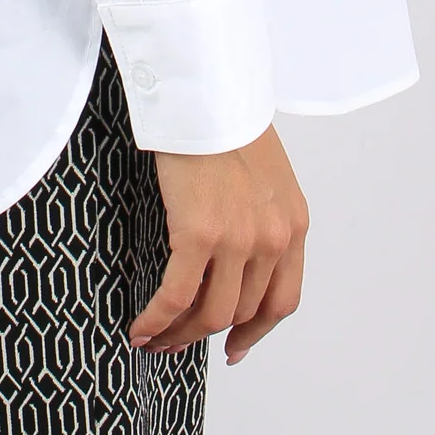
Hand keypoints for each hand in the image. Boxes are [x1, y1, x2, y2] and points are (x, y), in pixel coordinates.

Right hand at [129, 124, 307, 363]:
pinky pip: (177, 297)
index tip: (235, 346)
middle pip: (242, 312)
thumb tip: (239, 254)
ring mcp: (239, 240)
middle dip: (209, 332)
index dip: (256, 331)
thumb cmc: (226, 117)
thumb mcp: (266, 174)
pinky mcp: (201, 234)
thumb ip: (262, 216)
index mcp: (293, 225)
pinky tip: (141, 329)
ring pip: (211, 314)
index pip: (282, 301)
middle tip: (181, 339)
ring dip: (181, 334)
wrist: (207, 88)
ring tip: (157, 338)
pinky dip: (158, 320)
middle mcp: (273, 239)